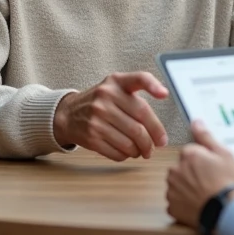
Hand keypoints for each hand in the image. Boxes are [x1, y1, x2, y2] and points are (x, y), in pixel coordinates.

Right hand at [53, 72, 169, 160]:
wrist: (69, 114)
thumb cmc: (101, 101)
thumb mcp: (116, 87)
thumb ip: (138, 91)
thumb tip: (164, 99)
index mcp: (116, 82)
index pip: (138, 78)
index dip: (152, 85)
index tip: (164, 94)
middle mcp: (105, 97)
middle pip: (139, 124)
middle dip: (152, 140)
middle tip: (156, 145)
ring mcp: (96, 118)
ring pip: (130, 142)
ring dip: (140, 150)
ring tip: (142, 150)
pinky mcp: (91, 137)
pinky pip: (117, 153)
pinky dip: (127, 155)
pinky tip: (127, 151)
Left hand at [166, 120, 233, 228]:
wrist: (226, 212)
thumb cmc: (228, 184)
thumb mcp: (224, 154)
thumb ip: (206, 137)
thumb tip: (196, 122)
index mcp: (188, 155)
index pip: (190, 152)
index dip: (203, 161)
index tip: (212, 168)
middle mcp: (176, 170)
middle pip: (182, 168)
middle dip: (193, 173)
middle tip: (210, 182)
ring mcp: (172, 190)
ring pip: (178, 185)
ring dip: (188, 188)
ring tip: (206, 194)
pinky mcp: (172, 207)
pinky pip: (177, 202)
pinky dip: (185, 204)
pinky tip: (199, 204)